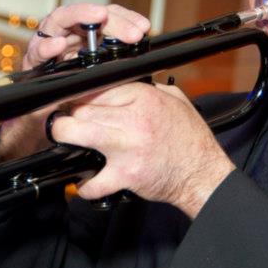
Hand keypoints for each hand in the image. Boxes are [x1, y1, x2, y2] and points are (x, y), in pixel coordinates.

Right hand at [0, 4, 150, 159]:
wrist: (47, 124)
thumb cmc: (76, 100)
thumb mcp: (101, 83)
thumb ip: (117, 70)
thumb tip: (148, 66)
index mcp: (86, 38)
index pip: (107, 18)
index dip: (125, 19)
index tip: (144, 27)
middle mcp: (67, 36)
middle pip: (87, 16)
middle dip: (109, 18)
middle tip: (130, 31)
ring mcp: (49, 46)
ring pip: (60, 20)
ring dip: (79, 16)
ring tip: (97, 17)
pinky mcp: (33, 62)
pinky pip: (38, 50)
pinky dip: (47, 47)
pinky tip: (58, 46)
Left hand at [50, 82, 234, 218]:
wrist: (202, 173)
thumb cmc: (190, 139)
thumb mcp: (175, 100)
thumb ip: (149, 88)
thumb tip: (125, 83)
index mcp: (143, 97)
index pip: (97, 87)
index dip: (81, 95)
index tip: (75, 102)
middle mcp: (133, 119)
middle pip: (81, 108)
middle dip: (68, 114)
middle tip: (65, 121)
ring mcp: (127, 147)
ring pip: (77, 133)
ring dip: (64, 137)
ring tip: (65, 142)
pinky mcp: (126, 174)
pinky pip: (93, 180)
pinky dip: (85, 184)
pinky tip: (86, 181)